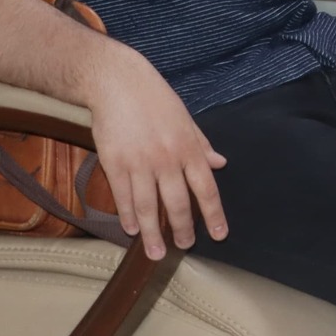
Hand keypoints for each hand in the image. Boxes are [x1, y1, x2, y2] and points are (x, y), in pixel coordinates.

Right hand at [84, 47, 227, 259]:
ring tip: (157, 252)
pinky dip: (128, 215)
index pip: (207, 188)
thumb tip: (221, 163)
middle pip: (177, 203)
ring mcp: (140, 163)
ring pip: (148, 207)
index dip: (213, 214)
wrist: (118, 83)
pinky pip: (123, 196)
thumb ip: (202, 144)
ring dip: (153, 233)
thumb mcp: (186, 119)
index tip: (219, 235)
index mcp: (189, 148)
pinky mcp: (115, 163)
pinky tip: (132, 230)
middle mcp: (167, 159)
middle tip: (184, 247)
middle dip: (182, 230)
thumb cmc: (156, 99)